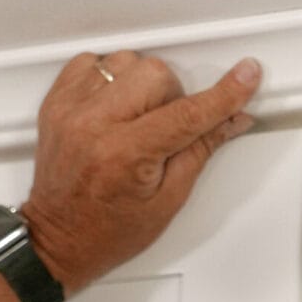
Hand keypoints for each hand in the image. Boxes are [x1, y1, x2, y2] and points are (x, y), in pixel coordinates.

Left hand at [18, 51, 260, 291]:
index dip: (223, 94)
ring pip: (126, 62)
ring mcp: (70, 110)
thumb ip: (201, 150)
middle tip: (162, 131)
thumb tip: (232, 118)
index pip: (187, 113)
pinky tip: (112, 108)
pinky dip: (109, 78)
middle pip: (155, 73)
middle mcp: (93, 125)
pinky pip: (91, 62)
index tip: (245, 76)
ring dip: (140, 86)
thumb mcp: (168, 199)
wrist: (58, 239)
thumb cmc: (108, 230)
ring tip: (133, 121)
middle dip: (171, 97)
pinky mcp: (56, 102)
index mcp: (125, 155)